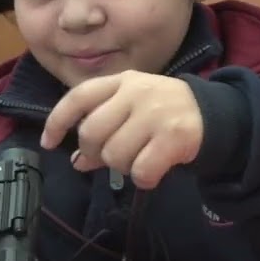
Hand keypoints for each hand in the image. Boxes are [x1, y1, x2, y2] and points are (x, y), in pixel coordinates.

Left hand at [41, 71, 202, 189]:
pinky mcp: (174, 136)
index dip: (58, 121)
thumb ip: (103, 130)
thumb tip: (77, 161)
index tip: (48, 143)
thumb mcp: (130, 111)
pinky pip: (140, 171)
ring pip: (114, 155)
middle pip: (92, 132)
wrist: (211, 114)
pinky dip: (143, 179)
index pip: (79, 97)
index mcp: (122, 81)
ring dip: (122, 167)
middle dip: (96, 153)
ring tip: (138, 160)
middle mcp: (136, 92)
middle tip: (112, 157)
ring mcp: (155, 113)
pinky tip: (153, 172)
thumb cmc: (162, 113)